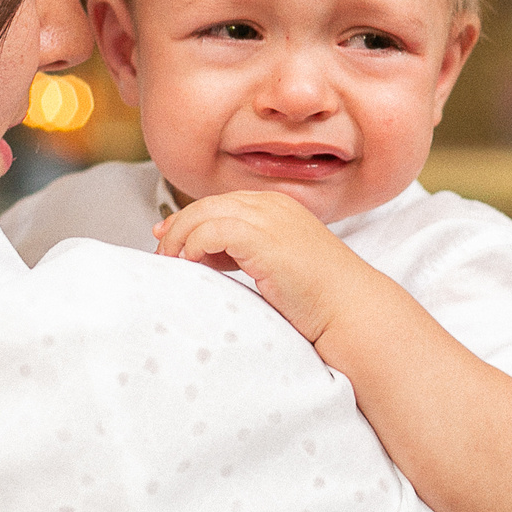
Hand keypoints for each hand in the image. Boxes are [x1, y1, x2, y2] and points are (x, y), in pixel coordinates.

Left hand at [153, 190, 372, 343]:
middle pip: (207, 205)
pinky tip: (190, 264)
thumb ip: (243, 252)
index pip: (221, 204)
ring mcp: (268, 218)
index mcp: (277, 206)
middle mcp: (271, 205)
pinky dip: (193, 245)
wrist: (349, 308)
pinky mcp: (262, 237)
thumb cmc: (317, 296)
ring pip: (204, 214)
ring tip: (170, 263)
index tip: (168, 239)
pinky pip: (212, 231)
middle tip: (162, 253)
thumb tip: (203, 254)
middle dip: (178, 227)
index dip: (190, 219)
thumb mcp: (275, 264)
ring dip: (180, 238)